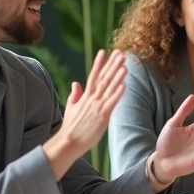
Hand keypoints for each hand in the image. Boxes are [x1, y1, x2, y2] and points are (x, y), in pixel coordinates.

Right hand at [43, 50, 126, 178]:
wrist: (68, 142)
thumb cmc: (71, 127)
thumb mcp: (71, 107)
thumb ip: (75, 94)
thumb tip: (76, 83)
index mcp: (85, 96)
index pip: (93, 75)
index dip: (99, 63)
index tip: (104, 51)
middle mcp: (92, 99)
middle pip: (103, 78)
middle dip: (112, 65)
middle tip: (120, 52)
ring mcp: (97, 107)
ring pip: (109, 88)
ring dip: (117, 76)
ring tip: (124, 64)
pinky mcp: (103, 117)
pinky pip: (111, 103)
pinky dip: (117, 94)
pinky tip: (124, 86)